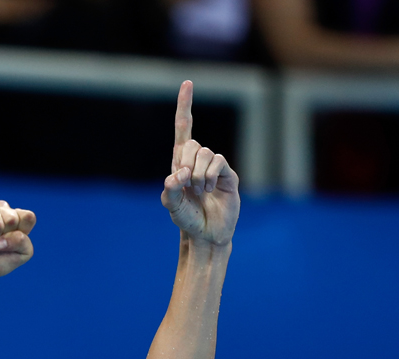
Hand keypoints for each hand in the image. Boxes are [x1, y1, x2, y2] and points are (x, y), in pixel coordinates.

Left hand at [161, 81, 239, 245]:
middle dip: (185, 162)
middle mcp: (198, 160)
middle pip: (191, 143)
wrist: (206, 234)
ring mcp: (214, 167)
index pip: (183, 128)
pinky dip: (210, 176)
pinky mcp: (228, 175)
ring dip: (197, 174)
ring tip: (199, 191)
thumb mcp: (171, 205)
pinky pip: (218, 162)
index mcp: (181, 162)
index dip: (185, 106)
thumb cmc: (187, 219)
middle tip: (186, 183)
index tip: (188, 84)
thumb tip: (178, 174)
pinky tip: (209, 190)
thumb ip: (170, 189)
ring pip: (205, 153)